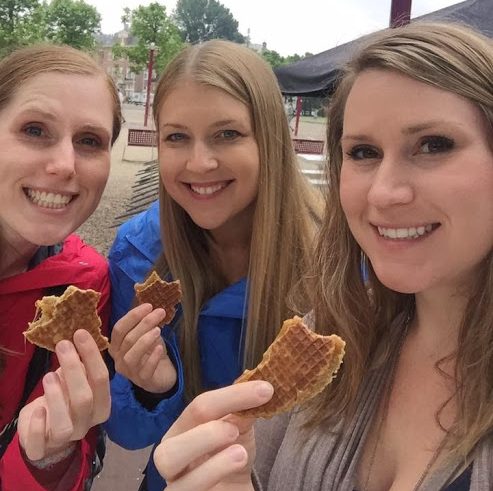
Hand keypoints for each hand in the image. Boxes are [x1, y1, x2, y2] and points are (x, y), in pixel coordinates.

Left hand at [18, 329, 110, 460]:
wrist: (47, 432)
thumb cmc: (65, 399)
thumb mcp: (76, 382)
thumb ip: (81, 366)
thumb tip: (80, 336)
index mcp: (101, 406)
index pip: (102, 379)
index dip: (92, 355)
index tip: (80, 334)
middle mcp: (87, 424)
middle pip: (85, 399)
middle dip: (74, 369)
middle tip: (63, 345)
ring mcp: (65, 439)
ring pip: (65, 423)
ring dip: (56, 397)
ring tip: (48, 375)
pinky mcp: (40, 449)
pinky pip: (39, 443)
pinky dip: (38, 425)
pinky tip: (37, 408)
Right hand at [109, 304, 176, 392]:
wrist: (162, 375)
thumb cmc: (151, 353)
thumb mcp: (146, 335)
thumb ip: (144, 324)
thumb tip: (149, 307)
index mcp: (116, 346)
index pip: (118, 329)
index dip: (132, 316)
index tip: (148, 306)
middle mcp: (118, 360)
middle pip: (127, 339)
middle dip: (144, 323)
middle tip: (160, 312)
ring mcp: (130, 372)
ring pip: (132, 355)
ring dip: (145, 340)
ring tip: (158, 330)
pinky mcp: (143, 381)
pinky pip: (146, 369)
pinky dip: (153, 357)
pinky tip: (160, 348)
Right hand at [154, 381, 273, 490]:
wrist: (234, 489)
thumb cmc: (231, 454)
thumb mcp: (240, 428)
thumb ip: (243, 410)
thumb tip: (259, 385)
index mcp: (183, 429)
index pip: (199, 407)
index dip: (231, 396)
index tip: (265, 390)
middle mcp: (171, 455)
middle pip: (172, 446)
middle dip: (205, 435)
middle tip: (235, 430)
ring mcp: (176, 483)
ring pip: (175, 477)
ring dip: (211, 464)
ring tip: (240, 455)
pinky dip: (211, 479)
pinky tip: (234, 471)